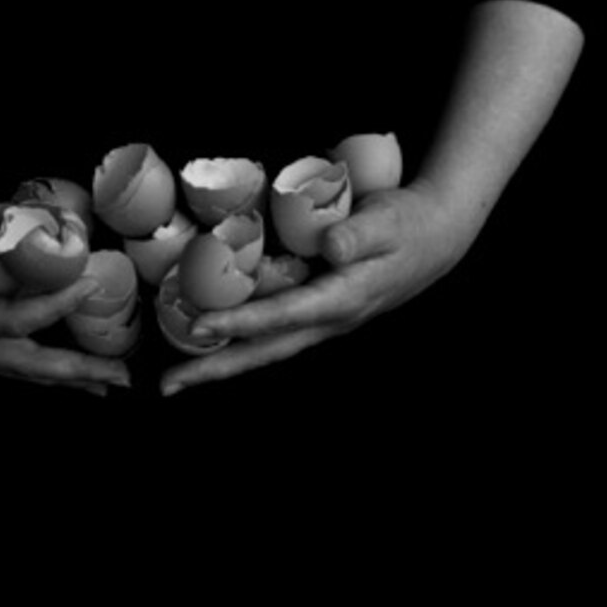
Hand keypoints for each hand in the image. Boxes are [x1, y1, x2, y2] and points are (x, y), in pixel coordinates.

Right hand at [0, 209, 130, 394]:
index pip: (12, 321)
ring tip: (105, 384)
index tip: (88, 282)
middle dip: (76, 371)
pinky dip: (37, 367)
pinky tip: (55, 370)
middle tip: (122, 377)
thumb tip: (7, 223)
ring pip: (18, 369)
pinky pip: (4, 359)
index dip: (54, 304)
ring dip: (63, 377)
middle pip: (26, 365)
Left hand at [159, 184, 471, 395]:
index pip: (284, 316)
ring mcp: (325, 319)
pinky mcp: (321, 309)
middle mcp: (330, 319)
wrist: (437, 237)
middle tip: (169, 385)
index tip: (201, 325)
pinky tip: (215, 334)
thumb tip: (331, 249)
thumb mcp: (389, 221)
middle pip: (267, 350)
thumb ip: (360, 233)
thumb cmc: (409, 223)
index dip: (242, 322)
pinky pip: (276, 330)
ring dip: (225, 361)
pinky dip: (243, 337)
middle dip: (217, 368)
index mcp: (344, 299)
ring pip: (268, 346)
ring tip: (180, 374)